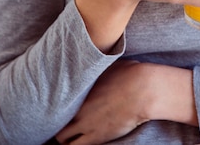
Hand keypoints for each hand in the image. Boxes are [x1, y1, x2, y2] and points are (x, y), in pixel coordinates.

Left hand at [54, 60, 196, 144]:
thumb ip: (96, 70)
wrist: (144, 91)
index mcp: (80, 89)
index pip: (57, 100)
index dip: (58, 105)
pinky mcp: (97, 137)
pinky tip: (82, 141)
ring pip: (63, 139)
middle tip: (65, 124)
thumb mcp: (109, 66)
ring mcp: (86, 124)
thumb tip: (95, 63)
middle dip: (58, 124)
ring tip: (71, 136)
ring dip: (66, 138)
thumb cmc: (131, 74)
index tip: (61, 107)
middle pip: (56, 121)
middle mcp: (78, 107)